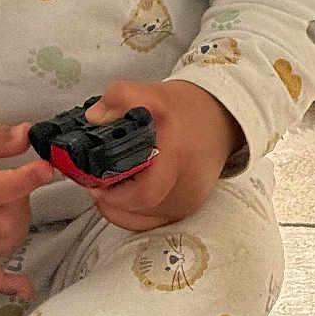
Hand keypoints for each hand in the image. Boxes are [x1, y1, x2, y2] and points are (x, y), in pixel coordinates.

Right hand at [0, 114, 57, 297]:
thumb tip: (26, 137)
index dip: (27, 180)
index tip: (46, 166)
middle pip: (4, 226)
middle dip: (22, 201)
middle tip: (17, 177)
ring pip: (0, 247)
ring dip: (17, 225)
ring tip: (9, 199)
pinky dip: (3, 283)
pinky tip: (23, 286)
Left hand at [83, 80, 243, 232]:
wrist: (221, 117)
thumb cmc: (189, 109)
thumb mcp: (154, 94)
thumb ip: (121, 96)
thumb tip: (94, 116)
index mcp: (178, 161)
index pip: (145, 194)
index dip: (116, 195)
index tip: (96, 183)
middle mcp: (187, 188)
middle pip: (142, 211)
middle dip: (112, 200)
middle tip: (94, 184)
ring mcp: (189, 201)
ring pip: (147, 220)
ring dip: (121, 209)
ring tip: (106, 189)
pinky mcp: (187, 207)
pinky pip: (156, 221)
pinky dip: (134, 214)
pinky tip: (122, 198)